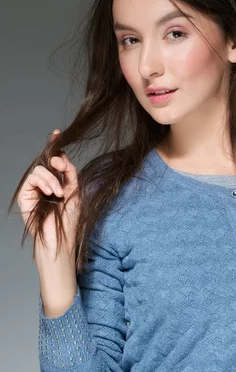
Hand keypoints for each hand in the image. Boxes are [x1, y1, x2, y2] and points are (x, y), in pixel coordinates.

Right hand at [17, 129, 80, 255]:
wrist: (60, 238)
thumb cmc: (69, 219)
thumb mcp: (75, 191)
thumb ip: (69, 173)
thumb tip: (63, 157)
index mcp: (59, 181)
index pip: (56, 160)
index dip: (55, 146)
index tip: (57, 133)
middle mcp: (46, 183)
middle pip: (46, 161)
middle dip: (55, 160)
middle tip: (62, 167)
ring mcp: (35, 188)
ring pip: (40, 169)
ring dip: (52, 178)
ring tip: (59, 193)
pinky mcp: (25, 194)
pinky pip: (33, 178)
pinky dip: (44, 182)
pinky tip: (51, 192)